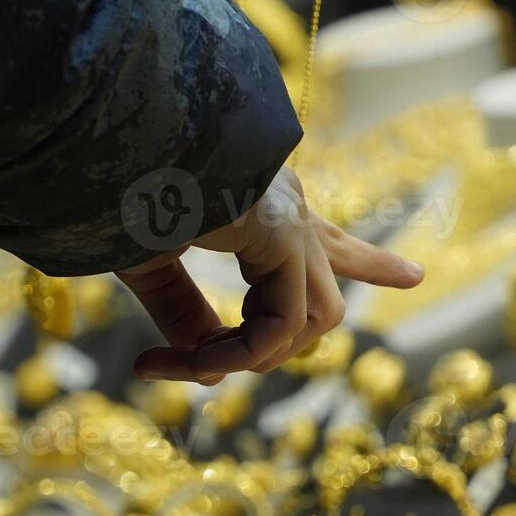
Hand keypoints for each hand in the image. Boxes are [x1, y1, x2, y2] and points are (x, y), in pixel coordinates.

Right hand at [116, 167, 421, 381]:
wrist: (101, 140)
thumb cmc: (109, 190)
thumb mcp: (148, 262)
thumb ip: (185, 314)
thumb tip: (215, 375)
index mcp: (255, 199)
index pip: (323, 234)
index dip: (368, 259)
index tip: (415, 274)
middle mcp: (280, 204)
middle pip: (340, 257)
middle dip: (372, 269)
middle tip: (410, 276)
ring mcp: (285, 219)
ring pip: (316, 317)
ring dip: (255, 357)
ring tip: (197, 364)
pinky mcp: (279, 234)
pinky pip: (283, 325)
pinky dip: (240, 355)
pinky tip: (197, 363)